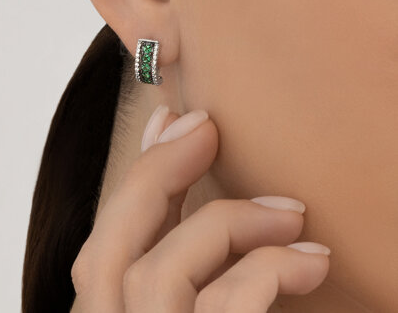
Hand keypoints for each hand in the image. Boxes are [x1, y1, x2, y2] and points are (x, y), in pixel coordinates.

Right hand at [70, 107, 329, 311]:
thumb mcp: (201, 284)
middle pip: (107, 251)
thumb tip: (175, 135)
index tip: (169, 120)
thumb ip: (182, 231)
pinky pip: (221, 305)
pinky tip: (309, 259)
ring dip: (226, 221)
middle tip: (204, 125)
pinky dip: (267, 268)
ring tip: (291, 211)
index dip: (134, 177)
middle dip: (154, 174)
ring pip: (156, 272)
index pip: (105, 247)